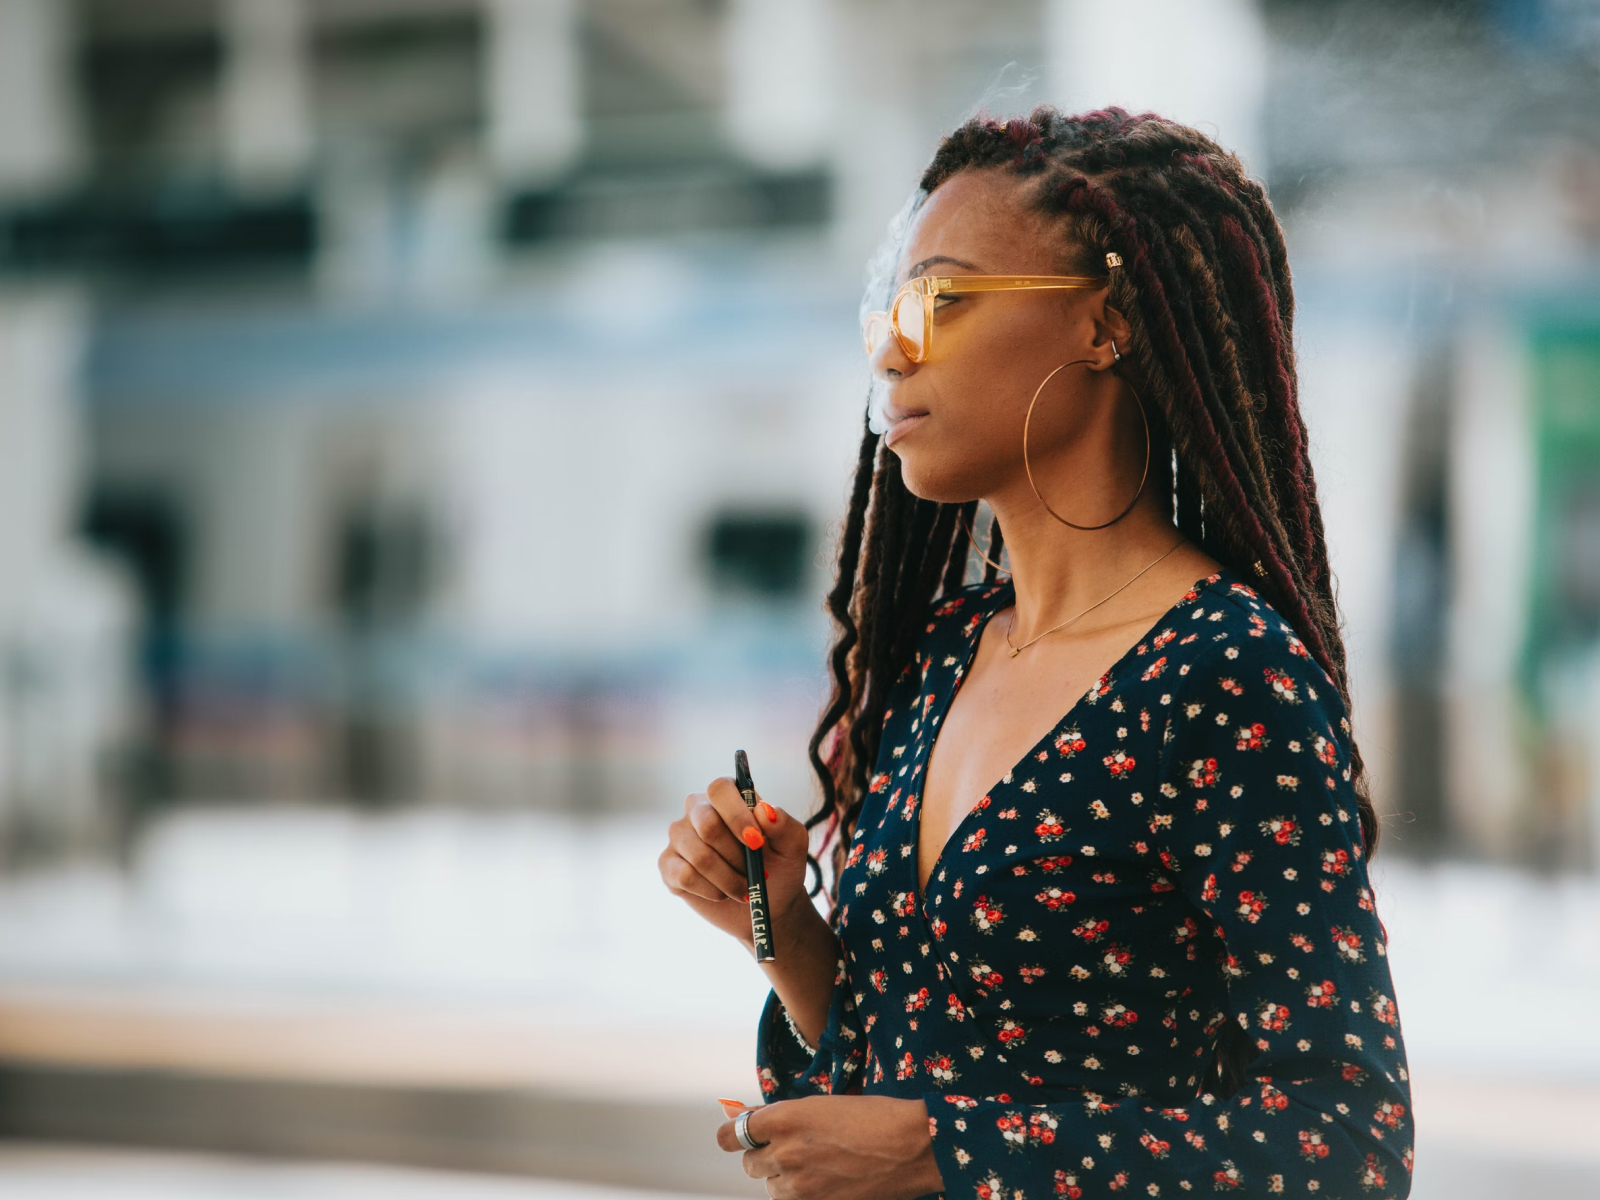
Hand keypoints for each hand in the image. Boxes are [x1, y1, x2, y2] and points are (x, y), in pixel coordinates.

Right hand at [659, 777, 812, 947]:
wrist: (766, 904)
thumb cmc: (779, 866)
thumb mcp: (792, 847)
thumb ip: (784, 824)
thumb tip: (765, 810)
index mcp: (727, 796)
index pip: (720, 789)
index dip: (737, 815)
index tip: (757, 842)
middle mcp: (698, 810)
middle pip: (707, 823)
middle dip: (736, 855)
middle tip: (756, 872)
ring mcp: (680, 837)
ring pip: (698, 855)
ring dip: (728, 879)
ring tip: (744, 887)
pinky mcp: (669, 865)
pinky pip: (685, 876)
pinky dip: (711, 891)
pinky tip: (722, 894)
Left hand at [716, 1095, 944, 1199]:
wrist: (911, 1146)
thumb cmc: (871, 1116)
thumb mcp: (820, 1105)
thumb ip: (780, 1115)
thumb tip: (745, 1118)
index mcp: (783, 1118)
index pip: (732, 1135)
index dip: (732, 1136)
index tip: (735, 1137)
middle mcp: (785, 1152)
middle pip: (749, 1163)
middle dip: (764, 1156)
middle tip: (790, 1148)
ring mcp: (800, 1185)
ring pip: (769, 1187)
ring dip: (782, 1178)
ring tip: (814, 1165)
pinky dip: (800, 1194)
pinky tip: (823, 1182)